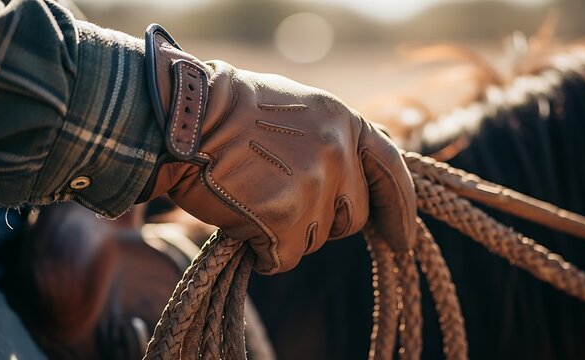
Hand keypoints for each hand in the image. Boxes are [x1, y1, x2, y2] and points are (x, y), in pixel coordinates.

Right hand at [143, 25, 415, 273]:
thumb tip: (356, 177)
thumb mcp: (298, 108)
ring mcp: (314, 187)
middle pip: (351, 218)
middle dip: (323, 221)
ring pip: (316, 240)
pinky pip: (284, 257)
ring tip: (252, 200)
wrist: (183, 119)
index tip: (401, 239)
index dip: (399, 209)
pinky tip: (240, 222)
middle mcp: (338, 153)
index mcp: (344, 123)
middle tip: (282, 203)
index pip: (391, 172)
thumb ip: (334, 140)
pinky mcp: (286, 219)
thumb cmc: (231, 113)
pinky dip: (264, 251)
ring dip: (287, 233)